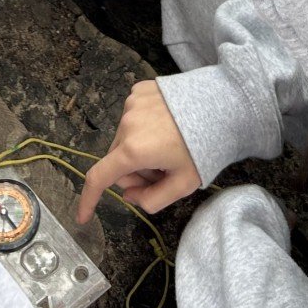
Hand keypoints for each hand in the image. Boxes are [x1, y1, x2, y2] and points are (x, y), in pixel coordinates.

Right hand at [75, 79, 201, 222]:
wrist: (224, 104)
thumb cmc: (205, 148)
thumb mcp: (183, 184)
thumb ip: (152, 199)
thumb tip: (131, 197)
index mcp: (134, 150)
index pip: (99, 178)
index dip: (88, 199)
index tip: (83, 217)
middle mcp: (126, 124)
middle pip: (117, 160)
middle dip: (134, 172)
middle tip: (162, 172)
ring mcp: (131, 104)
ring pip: (125, 138)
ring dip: (139, 148)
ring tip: (169, 145)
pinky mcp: (139, 90)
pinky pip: (133, 116)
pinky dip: (144, 126)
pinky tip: (167, 125)